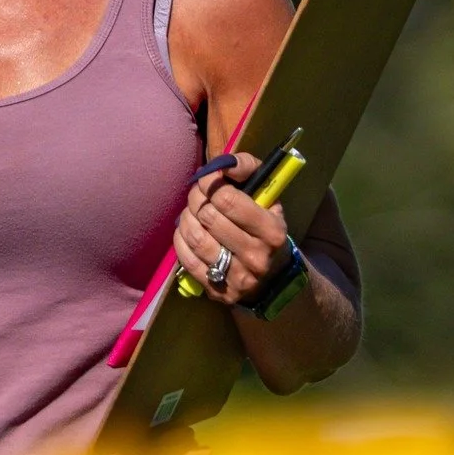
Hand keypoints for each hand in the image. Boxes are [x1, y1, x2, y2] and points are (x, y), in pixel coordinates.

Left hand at [174, 152, 289, 305]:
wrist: (272, 275)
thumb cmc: (264, 225)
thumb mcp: (267, 195)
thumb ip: (247, 169)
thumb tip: (223, 163)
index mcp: (272, 231)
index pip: (228, 200)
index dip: (210, 183)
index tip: (206, 177)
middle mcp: (257, 257)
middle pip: (208, 217)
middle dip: (196, 198)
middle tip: (197, 193)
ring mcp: (237, 278)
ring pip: (196, 238)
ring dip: (186, 219)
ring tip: (190, 212)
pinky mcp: (218, 291)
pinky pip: (188, 260)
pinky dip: (180, 240)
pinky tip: (186, 232)